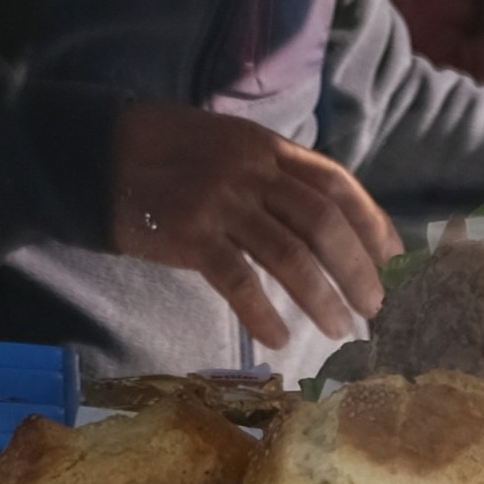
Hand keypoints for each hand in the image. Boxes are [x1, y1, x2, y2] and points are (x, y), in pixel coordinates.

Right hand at [105, 102, 390, 353]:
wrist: (89, 152)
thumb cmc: (163, 153)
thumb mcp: (228, 146)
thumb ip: (271, 174)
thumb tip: (321, 219)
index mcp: (267, 147)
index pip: (336, 184)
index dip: (371, 222)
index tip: (394, 257)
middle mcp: (251, 170)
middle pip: (323, 222)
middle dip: (356, 268)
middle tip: (375, 306)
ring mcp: (221, 201)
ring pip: (289, 254)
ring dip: (322, 296)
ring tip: (340, 329)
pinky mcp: (188, 234)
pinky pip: (237, 280)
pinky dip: (263, 312)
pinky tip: (278, 337)